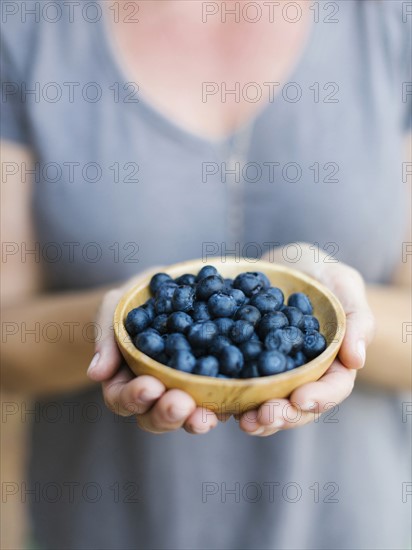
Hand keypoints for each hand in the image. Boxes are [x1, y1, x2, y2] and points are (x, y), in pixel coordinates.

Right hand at [87, 268, 218, 434]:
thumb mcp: (113, 311)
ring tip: (208, 415)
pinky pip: (218, 402)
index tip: (149, 386)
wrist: (163, 293)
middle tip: (180, 403)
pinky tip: (236, 403)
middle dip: (167, 413)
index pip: (123, 399)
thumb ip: (106, 338)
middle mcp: (154, 395)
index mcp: (124, 382)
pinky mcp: (210, 386)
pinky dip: (227, 405)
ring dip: (196, 419)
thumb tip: (97, 373)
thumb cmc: (131, 302)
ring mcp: (182, 393)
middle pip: (155, 417)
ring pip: (187, 417)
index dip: (134, 397)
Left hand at [238, 242, 375, 435]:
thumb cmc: (323, 275)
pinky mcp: (244, 365)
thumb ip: (357, 320)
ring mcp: (272, 374)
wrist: (286, 266)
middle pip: (297, 406)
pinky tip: (215, 403)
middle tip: (263, 416)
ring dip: (255, 417)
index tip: (301, 398)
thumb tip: (357, 360)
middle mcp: (302, 376)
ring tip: (242, 421)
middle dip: (281, 415)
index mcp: (331, 363)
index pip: (333, 388)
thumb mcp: (344, 285)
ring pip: (267, 404)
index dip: (319, 397)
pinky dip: (227, 398)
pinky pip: (237, 385)